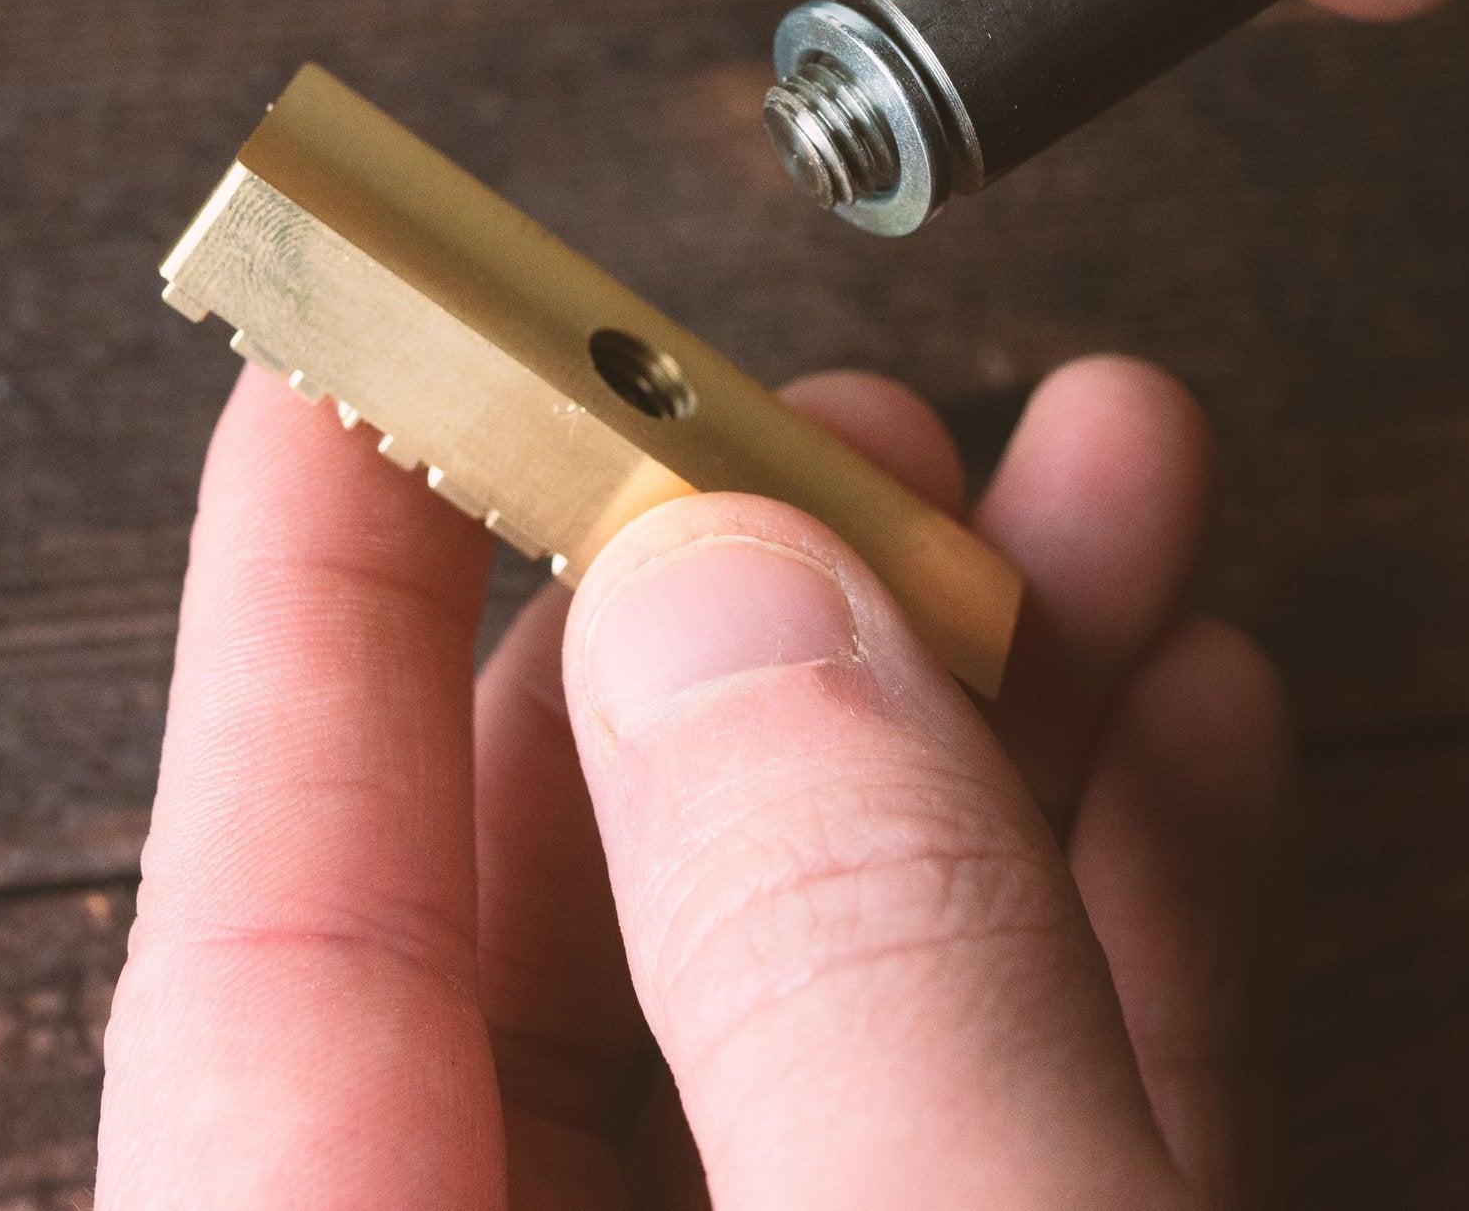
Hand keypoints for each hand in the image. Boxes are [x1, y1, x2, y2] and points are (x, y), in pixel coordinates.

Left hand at [94, 357, 1291, 1207]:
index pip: (270, 968)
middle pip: (558, 943)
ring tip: (1099, 488)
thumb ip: (834, 993)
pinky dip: (1123, 938)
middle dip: (726, 628)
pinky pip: (1019, 1141)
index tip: (352, 338)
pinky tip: (1199, 726)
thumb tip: (720, 598)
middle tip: (845, 422)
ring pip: (826, 1015)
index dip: (307, 615)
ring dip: (984, 728)